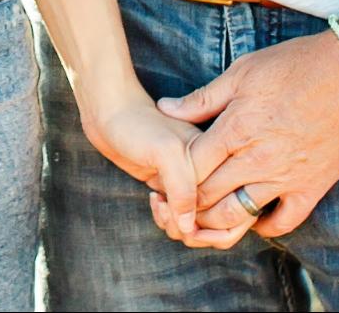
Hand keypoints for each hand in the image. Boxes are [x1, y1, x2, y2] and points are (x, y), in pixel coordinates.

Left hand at [77, 84, 204, 242]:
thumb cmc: (138, 123)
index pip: (226, 208)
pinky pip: (182, 216)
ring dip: (177, 225)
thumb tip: (189, 227)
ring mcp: (195, 179)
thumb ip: (183, 187)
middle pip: (217, 222)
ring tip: (159, 205)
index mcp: (218, 159)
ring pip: (199, 223)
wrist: (112, 110)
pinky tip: (155, 201)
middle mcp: (211, 171)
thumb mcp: (166, 151)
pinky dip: (169, 218)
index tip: (172, 208)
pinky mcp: (177, 184)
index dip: (202, 221)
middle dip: (190, 228)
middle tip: (164, 208)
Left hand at [158, 32, 338, 245]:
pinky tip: (251, 218)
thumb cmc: (299, 64)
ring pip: (238, 217)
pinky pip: (283, 222)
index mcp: (236, 128)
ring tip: (204, 217)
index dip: (170, 177)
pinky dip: (262, 227)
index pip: (189, 168)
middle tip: (174, 203)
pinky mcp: (312, 187)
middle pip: (207, 197)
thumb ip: (203, 98)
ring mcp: (286, 177)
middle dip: (185, 204)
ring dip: (215, 223)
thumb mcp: (244, 71)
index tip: (163, 177)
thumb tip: (165, 108)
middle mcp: (258, 159)